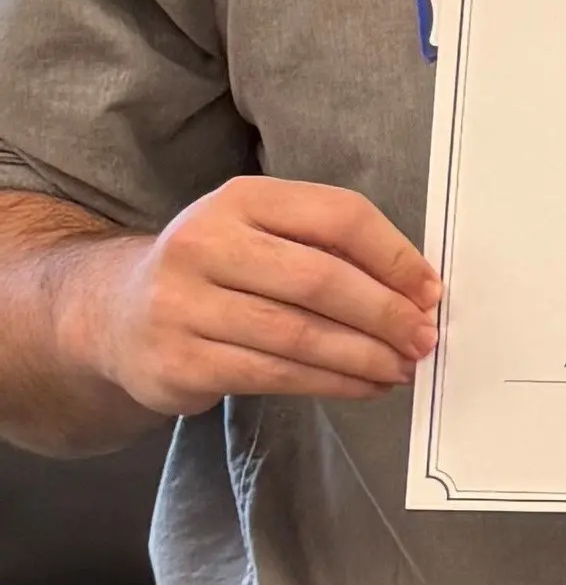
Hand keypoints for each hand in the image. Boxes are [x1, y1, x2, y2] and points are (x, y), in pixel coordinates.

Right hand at [79, 175, 437, 411]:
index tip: (430, 291)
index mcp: (240, 200)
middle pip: (321, 280)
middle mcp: (204, 244)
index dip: (395, 257)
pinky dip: (335, 383)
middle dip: (386, 315)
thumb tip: (418, 292)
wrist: (116, 314)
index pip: (338, 216)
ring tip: (402, 367)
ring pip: (302, 335)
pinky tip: (366, 385)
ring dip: (367, 357)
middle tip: (424, 338)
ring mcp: (184, 305)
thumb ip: (333, 250)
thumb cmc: (219, 272)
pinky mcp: (180, 361)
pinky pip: (278, 375)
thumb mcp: (263, 236)